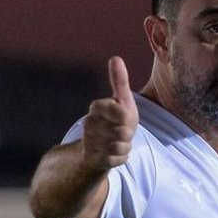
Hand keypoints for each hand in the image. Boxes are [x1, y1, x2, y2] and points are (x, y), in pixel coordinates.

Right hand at [81, 56, 137, 171]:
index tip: (124, 117)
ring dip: (125, 146)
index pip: (120, 112)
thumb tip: (115, 58)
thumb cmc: (117, 120)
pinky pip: (118, 160)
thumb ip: (120, 81)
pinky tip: (114, 153)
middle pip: (123, 132)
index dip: (127, 117)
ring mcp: (90, 141)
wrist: (101, 146)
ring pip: (120, 146)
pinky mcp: (93, 158)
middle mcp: (89, 123)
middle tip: (122, 131)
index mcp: (97, 107)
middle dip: (128, 133)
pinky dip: (121, 158)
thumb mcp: (122, 101)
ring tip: (118, 141)